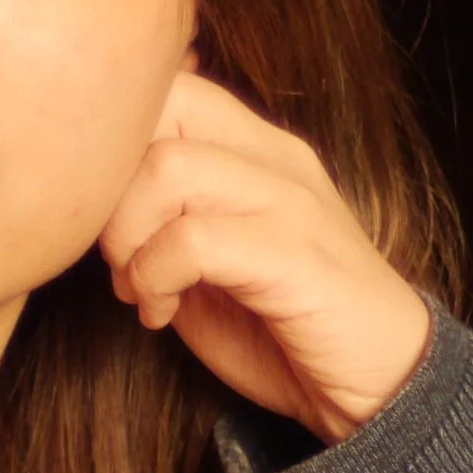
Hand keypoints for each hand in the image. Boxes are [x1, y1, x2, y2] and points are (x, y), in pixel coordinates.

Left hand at [99, 71, 432, 442]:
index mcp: (256, 147)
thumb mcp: (207, 262)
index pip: (169, 86)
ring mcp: (290, 202)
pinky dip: (155, 278)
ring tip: (137, 287)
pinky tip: (160, 312)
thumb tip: (88, 207)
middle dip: (110, 189)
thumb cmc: (286, 325)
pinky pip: (194, 239)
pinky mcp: (296, 256)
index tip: (104, 218)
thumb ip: (161, 220)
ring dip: (128, 238)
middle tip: (113, 254)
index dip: (114, 144)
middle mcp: (276, 157)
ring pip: (169, 168)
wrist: (384, 385)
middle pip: (161, 111)